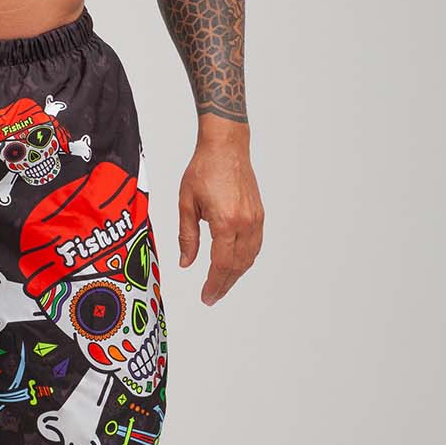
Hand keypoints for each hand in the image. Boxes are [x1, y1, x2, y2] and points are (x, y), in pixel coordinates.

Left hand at [178, 118, 263, 304]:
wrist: (226, 147)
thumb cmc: (204, 169)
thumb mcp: (186, 203)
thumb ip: (187, 236)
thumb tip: (186, 263)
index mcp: (225, 221)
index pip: (221, 264)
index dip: (214, 284)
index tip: (207, 297)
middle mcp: (245, 223)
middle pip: (238, 265)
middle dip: (225, 284)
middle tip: (212, 297)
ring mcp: (255, 219)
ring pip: (250, 257)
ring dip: (236, 274)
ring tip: (221, 284)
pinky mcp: (259, 214)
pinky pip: (255, 245)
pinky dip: (245, 259)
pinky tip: (234, 264)